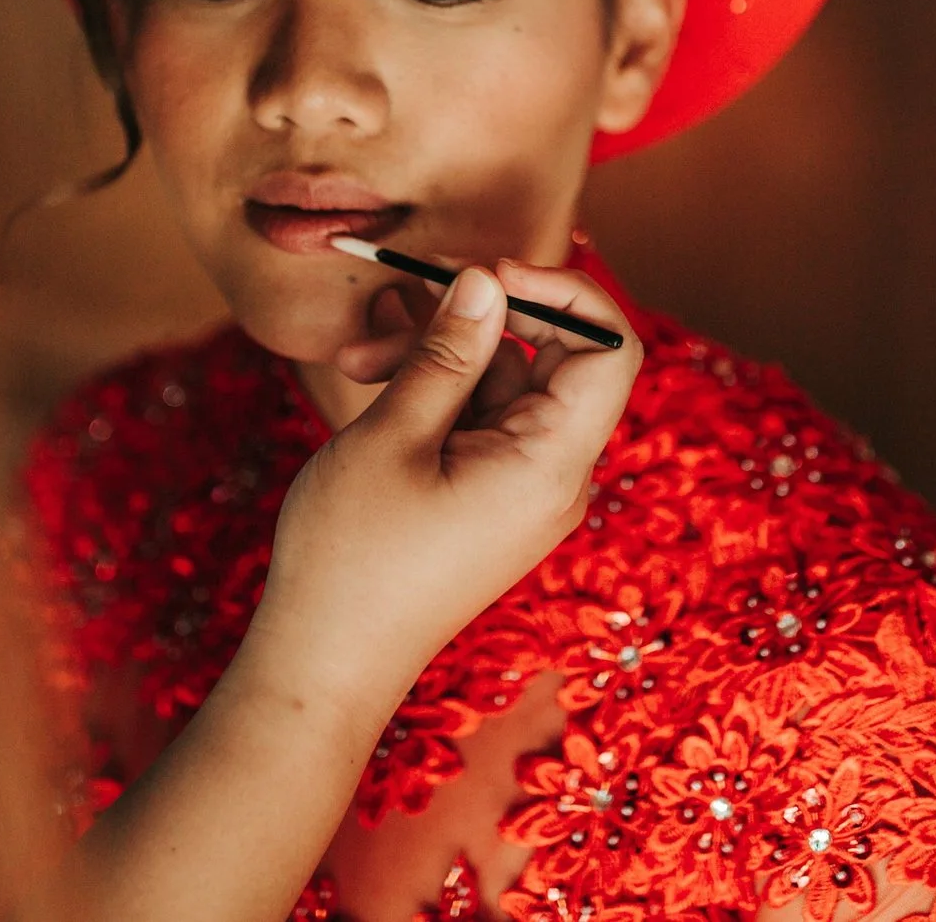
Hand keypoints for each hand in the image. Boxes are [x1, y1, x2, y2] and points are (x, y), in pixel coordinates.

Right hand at [241, 260, 640, 723]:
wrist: (325, 663)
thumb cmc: (353, 560)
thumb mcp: (393, 437)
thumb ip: (449, 353)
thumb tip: (488, 281)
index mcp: (552, 465)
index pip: (610, 349)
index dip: (563, 291)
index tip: (487, 272)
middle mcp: (554, 475)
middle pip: (553, 356)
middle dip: (477, 315)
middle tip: (404, 293)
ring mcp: (522, 487)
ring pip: (503, 382)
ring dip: (437, 351)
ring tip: (357, 356)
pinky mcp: (488, 495)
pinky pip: (480, 417)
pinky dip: (433, 389)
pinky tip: (369, 377)